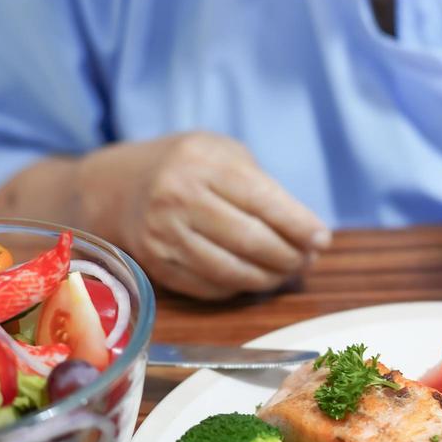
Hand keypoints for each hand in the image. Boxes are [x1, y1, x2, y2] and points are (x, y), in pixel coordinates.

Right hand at [77, 132, 330, 299]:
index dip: (299, 224)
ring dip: (269, 277)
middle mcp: (178, 198)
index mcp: (202, 163)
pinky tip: (254, 277)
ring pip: (232, 270)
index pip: (262, 200)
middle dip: (289, 256)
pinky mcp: (157, 265)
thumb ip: (263, 186)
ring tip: (286, 271)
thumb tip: (307, 231)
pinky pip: (210, 287)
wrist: (119, 187)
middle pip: (250, 240)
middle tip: (306, 259)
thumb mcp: (223, 153)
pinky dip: (240, 287)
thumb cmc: (188, 166)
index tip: (322, 238)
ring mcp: (164, 235)